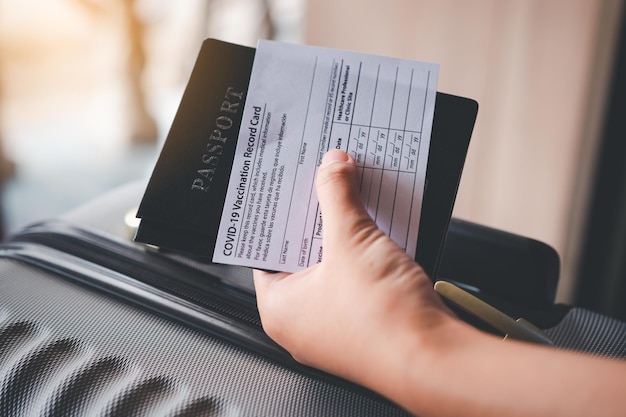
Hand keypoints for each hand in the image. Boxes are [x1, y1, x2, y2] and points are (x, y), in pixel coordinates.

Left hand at [253, 149, 453, 388]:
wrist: (438, 360)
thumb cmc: (383, 322)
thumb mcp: (350, 240)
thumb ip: (337, 196)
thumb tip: (331, 167)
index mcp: (280, 308)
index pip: (267, 248)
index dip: (280, 212)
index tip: (290, 185)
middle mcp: (304, 320)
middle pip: (303, 252)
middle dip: (319, 215)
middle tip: (324, 180)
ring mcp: (338, 322)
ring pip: (336, 263)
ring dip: (347, 230)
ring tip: (353, 195)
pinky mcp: (369, 320)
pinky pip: (360, 275)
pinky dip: (368, 250)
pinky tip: (380, 225)